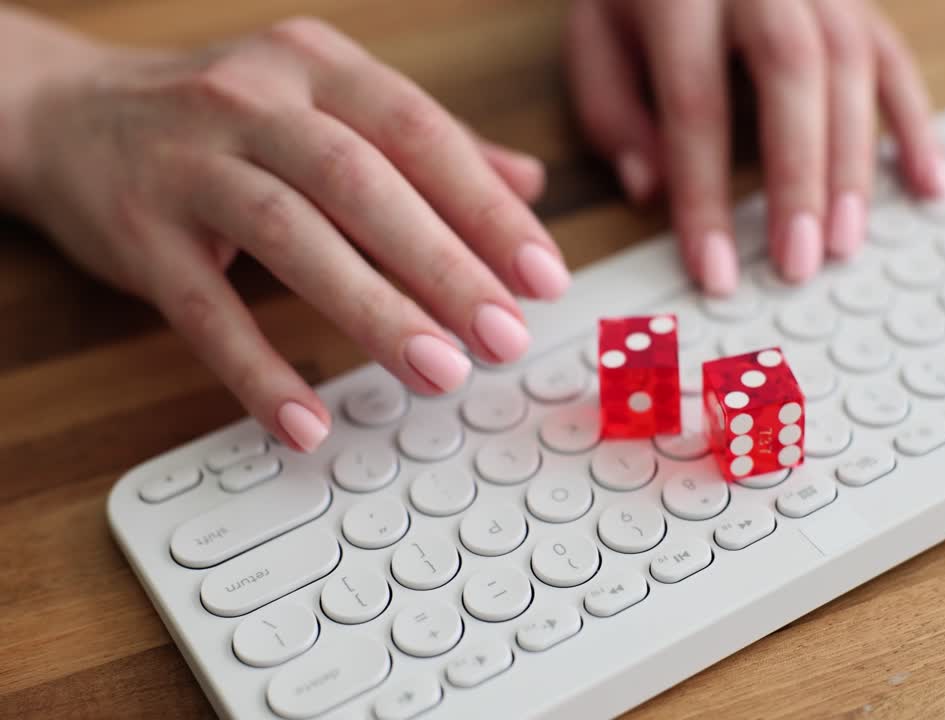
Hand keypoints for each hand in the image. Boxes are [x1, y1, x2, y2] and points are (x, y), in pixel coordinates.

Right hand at [9, 17, 570, 451]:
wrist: (65, 112)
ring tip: (442, 373)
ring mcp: (190, 163)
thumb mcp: (325, 104)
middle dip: (445, 266)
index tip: (543, 277)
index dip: (488, 209)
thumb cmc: (222, 118)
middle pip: (364, 184)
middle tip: (507, 337)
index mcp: (318, 68)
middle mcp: (255, 101)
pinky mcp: (138, 232)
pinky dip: (257, 369)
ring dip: (374, 311)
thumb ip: (427, 143)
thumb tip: (527, 184)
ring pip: (293, 236)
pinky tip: (307, 421)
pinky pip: (203, 309)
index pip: (422, 135)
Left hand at [566, 0, 944, 293]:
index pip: (695, 101)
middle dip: (798, 179)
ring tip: (846, 244)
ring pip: (851, 64)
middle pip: (790, 74)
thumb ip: (613, 112)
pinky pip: (895, 58)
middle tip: (798, 263)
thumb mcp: (596, 36)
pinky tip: (929, 185)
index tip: (714, 270)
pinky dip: (916, 125)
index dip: (705, 194)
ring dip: (855, 163)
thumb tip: (652, 191)